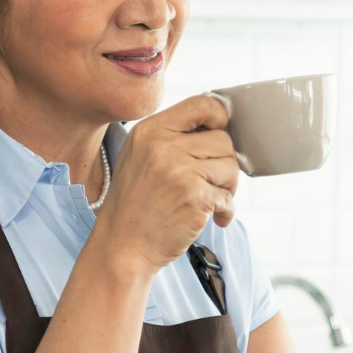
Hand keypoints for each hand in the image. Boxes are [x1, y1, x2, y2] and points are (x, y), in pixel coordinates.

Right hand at [93, 93, 237, 272]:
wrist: (121, 247)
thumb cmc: (134, 206)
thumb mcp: (139, 157)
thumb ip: (171, 138)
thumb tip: (217, 127)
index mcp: (150, 131)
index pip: (202, 104)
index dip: (220, 118)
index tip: (219, 135)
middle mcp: (164, 146)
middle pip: (223, 139)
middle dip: (224, 164)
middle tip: (212, 183)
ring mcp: (180, 171)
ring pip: (231, 166)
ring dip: (227, 187)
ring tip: (210, 201)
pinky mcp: (194, 196)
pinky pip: (229, 197)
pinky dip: (225, 211)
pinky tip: (213, 218)